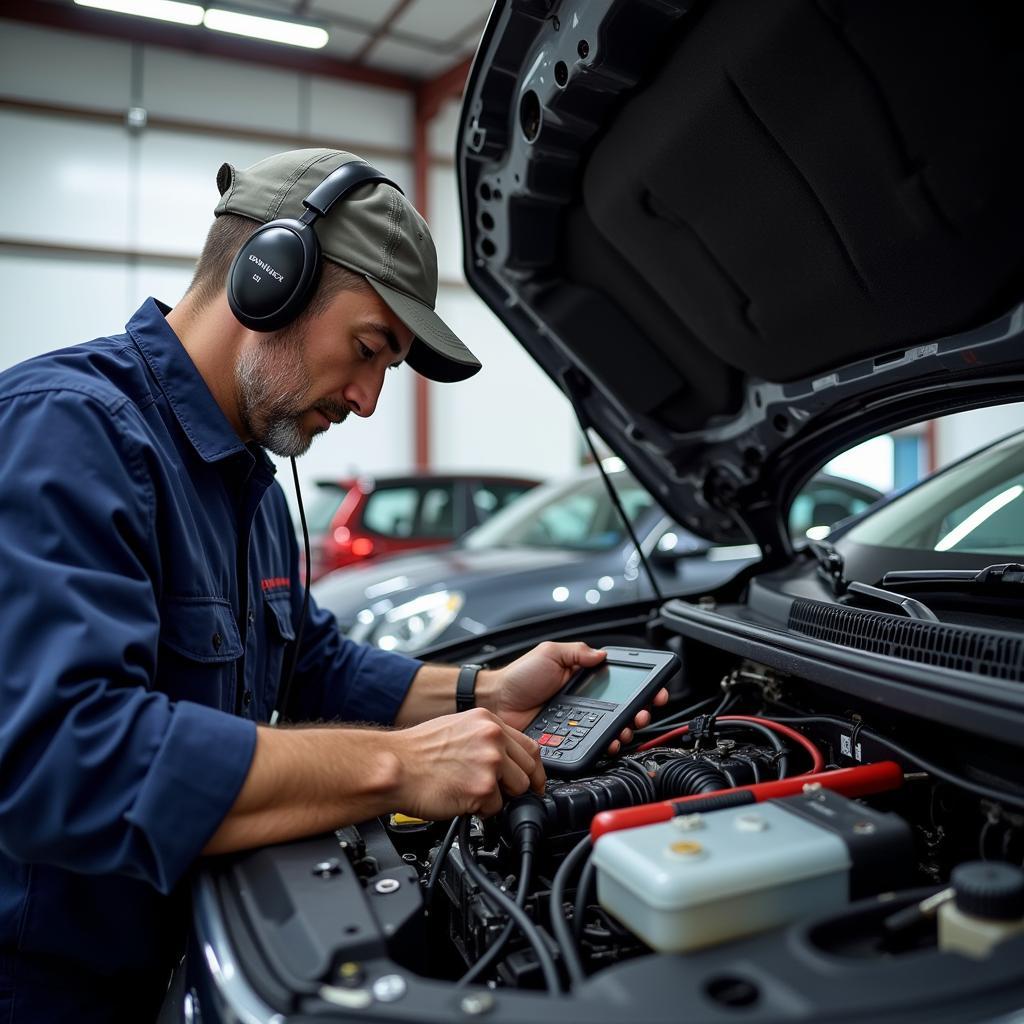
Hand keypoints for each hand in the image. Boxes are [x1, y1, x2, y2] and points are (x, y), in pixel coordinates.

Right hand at [386, 708, 544, 819]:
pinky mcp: (483, 789)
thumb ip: (486, 739)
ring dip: (497, 798)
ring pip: (516, 791)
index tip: (534, 781)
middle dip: (515, 786)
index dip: (533, 769)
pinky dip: (480, 811)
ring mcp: (490, 762)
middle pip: (528, 770)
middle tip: (495, 791)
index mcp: (488, 721)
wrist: (394, 767)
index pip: (530, 747)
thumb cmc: (416, 752)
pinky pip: (496, 809)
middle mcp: (492, 738)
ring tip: (470, 792)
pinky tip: (460, 799)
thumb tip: (506, 757)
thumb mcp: (457, 728)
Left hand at [488, 641, 668, 754]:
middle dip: (638, 711)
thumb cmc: (518, 676)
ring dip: (625, 730)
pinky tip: (610, 742)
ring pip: (609, 730)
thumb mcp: (551, 653)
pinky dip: (604, 745)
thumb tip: (603, 654)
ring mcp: (577, 722)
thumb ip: (577, 653)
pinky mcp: (567, 740)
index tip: (655, 691)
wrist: (497, 701)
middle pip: (621, 710)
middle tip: (642, 712)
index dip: (640, 688)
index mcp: (583, 679)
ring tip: (627, 728)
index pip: (619, 683)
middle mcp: (583, 702)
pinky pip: (590, 744)